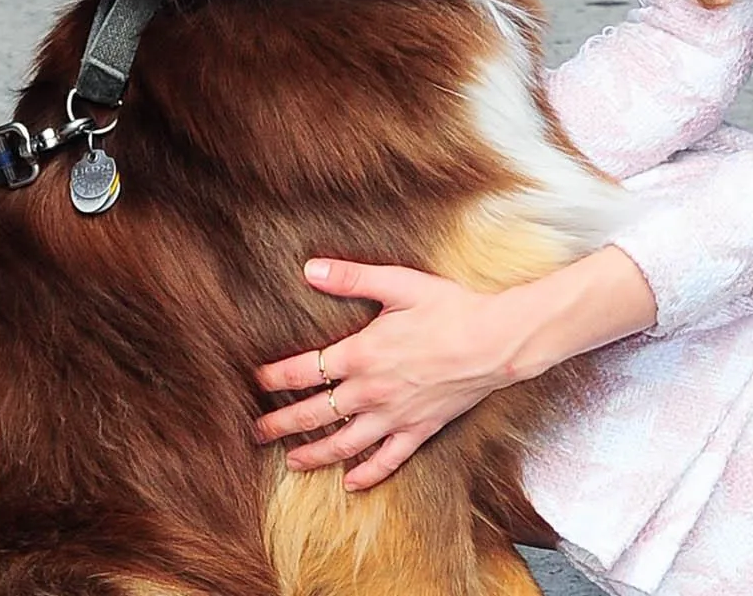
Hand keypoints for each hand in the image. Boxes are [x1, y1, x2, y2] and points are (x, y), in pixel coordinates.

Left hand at [253, 258, 520, 491]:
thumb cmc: (450, 308)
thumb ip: (352, 278)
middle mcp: (371, 392)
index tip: (256, 382)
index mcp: (360, 355)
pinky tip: (351, 483)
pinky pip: (387, 460)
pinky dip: (366, 474)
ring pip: (344, 445)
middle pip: (314, 415)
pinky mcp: (419, 430)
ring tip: (292, 461)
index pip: (304, 371)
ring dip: (314, 454)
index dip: (275, 378)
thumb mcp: (399, 284)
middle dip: (281, 425)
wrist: (495, 342)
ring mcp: (394, 416)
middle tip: (257, 433)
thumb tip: (310, 269)